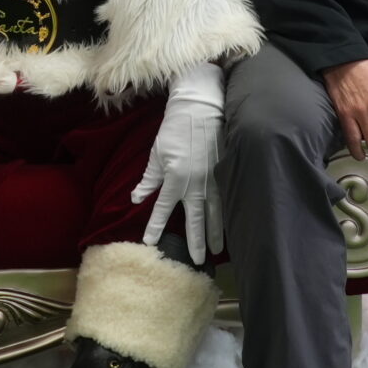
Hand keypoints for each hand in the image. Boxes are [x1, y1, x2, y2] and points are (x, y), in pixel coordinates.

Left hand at [133, 62, 224, 262]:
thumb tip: (137, 198)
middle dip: (195, 241)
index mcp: (175, 178)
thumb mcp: (157, 152)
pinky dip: (228, 213)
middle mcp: (196, 183)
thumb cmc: (175, 127)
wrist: (201, 106)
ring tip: (216, 251)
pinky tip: (231, 224)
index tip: (150, 243)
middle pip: (195, 219)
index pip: (163, 209)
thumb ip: (149, 179)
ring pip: (216, 212)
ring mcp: (214, 178)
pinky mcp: (226, 170)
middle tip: (197, 261)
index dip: (156, 226)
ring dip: (215, 233)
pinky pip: (227, 197)